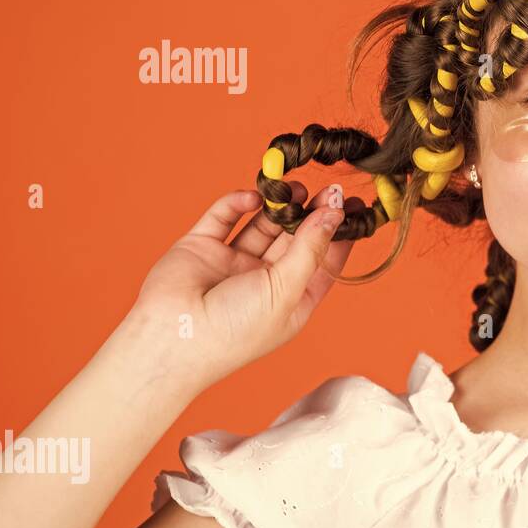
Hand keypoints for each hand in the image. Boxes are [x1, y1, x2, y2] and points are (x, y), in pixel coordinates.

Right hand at [126, 183, 364, 391]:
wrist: (171, 339)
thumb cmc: (236, 329)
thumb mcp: (286, 290)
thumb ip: (311, 248)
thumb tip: (335, 213)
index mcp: (291, 299)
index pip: (324, 261)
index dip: (340, 235)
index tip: (356, 207)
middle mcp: (265, 280)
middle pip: (298, 238)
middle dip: (314, 214)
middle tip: (331, 189)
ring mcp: (233, 262)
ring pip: (264, 225)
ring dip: (281, 206)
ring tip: (296, 189)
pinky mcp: (203, 247)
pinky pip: (224, 217)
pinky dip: (238, 203)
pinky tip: (253, 197)